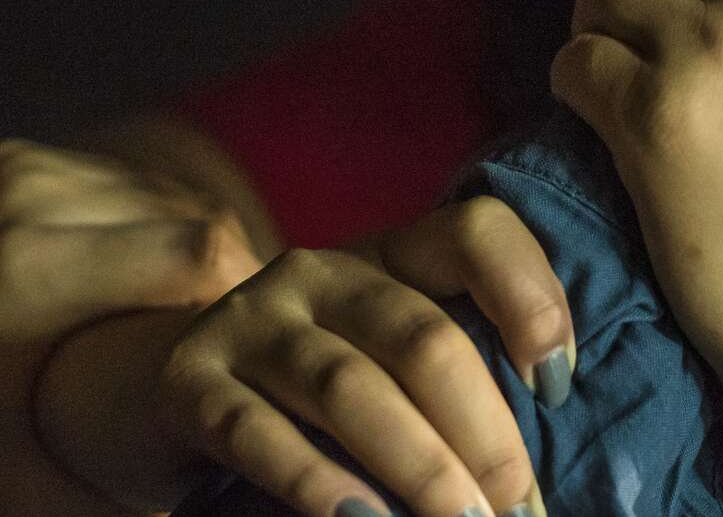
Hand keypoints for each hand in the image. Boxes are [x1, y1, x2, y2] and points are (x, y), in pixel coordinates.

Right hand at [35, 196, 573, 516]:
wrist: (162, 399)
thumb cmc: (313, 399)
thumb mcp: (386, 371)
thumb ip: (456, 394)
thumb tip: (533, 488)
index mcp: (389, 256)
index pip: (475, 233)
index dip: (531, 298)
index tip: (561, 388)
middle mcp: (319, 272)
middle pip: (422, 336)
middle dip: (483, 433)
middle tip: (515, 509)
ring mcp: (248, 322)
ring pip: (349, 387)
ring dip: (418, 467)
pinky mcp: (187, 383)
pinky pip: (257, 432)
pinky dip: (317, 483)